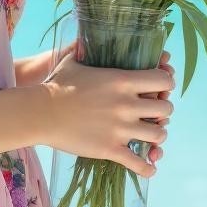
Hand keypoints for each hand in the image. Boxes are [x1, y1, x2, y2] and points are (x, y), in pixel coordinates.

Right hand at [43, 44, 174, 177]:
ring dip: (156, 136)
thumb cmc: (56, 85)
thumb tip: (85, 39)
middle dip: (162, 112)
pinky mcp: (111, 149)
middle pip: (166, 109)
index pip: (163, 80)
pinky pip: (141, 164)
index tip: (159, 88)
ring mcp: (121, 129)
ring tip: (148, 137)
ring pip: (159, 135)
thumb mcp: (73, 61)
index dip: (165, 84)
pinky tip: (148, 167)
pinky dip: (148, 168)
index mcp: (122, 80)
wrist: (40, 112)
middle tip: (152, 114)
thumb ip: (85, 50)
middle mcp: (127, 104)